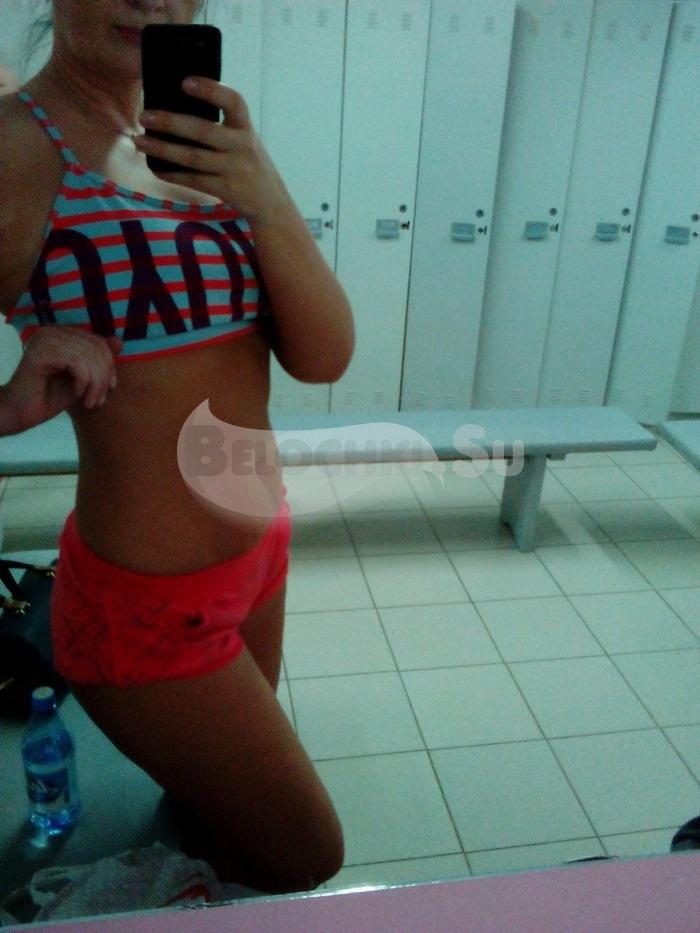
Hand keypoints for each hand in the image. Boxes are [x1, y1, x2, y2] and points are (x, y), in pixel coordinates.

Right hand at [4, 327, 121, 432]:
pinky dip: (83, 384)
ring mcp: (46, 338)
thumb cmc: (49, 397)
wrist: (18, 414)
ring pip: (90, 358)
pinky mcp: (42, 351)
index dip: (110, 366)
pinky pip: (78, 365)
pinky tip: (75, 395)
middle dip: (104, 378)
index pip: (99, 342)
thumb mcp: (83, 379)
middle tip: (98, 401)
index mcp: (62, 333)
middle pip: (97, 349)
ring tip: (89, 403)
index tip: (110, 388)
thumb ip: (98, 360)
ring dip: (95, 385)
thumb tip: (119, 340)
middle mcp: (52, 330)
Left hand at [134, 77, 292, 224]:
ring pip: (192, 157)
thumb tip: (176, 112)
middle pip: (203, 130)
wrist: (271, 203)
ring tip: (139, 141)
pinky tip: (154, 167)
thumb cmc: (249, 164)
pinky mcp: (225, 189)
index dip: (210, 90)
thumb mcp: (244, 140)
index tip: (184, 82)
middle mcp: (242, 146)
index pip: (234, 102)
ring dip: (162, 149)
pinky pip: (193, 179)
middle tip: (144, 116)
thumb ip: (222, 127)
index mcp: (246, 128)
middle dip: (170, 122)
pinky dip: (171, 174)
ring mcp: (234, 169)